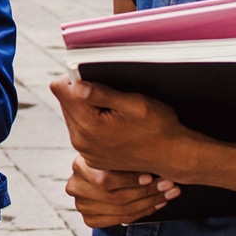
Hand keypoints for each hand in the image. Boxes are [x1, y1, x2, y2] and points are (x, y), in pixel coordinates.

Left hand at [49, 77, 193, 176]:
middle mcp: (81, 141)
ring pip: (72, 115)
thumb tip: (76, 85)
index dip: (74, 77)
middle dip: (82, 94)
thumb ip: (102, 94)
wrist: (174, 157)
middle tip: (110, 98)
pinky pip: (81, 131)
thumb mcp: (135, 104)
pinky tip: (114, 126)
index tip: (92, 78)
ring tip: (114, 113)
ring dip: (87, 109)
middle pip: (65, 102)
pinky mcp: (91, 158)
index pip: (60, 89)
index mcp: (88, 126)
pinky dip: (93, 124)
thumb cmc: (160, 128)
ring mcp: (85, 152)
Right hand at [65, 154, 179, 227]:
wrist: (103, 174)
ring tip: (169, 194)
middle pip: (116, 198)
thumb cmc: (113, 157)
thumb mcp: (116, 149)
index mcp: (79, 166)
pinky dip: (143, 212)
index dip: (130, 181)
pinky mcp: (90, 218)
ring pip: (122, 210)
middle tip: (169, 185)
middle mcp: (76, 187)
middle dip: (147, 192)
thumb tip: (151, 145)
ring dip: (150, 203)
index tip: (151, 176)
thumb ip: (127, 152)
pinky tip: (156, 204)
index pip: (105, 180)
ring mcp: (82, 205)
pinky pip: (122, 220)